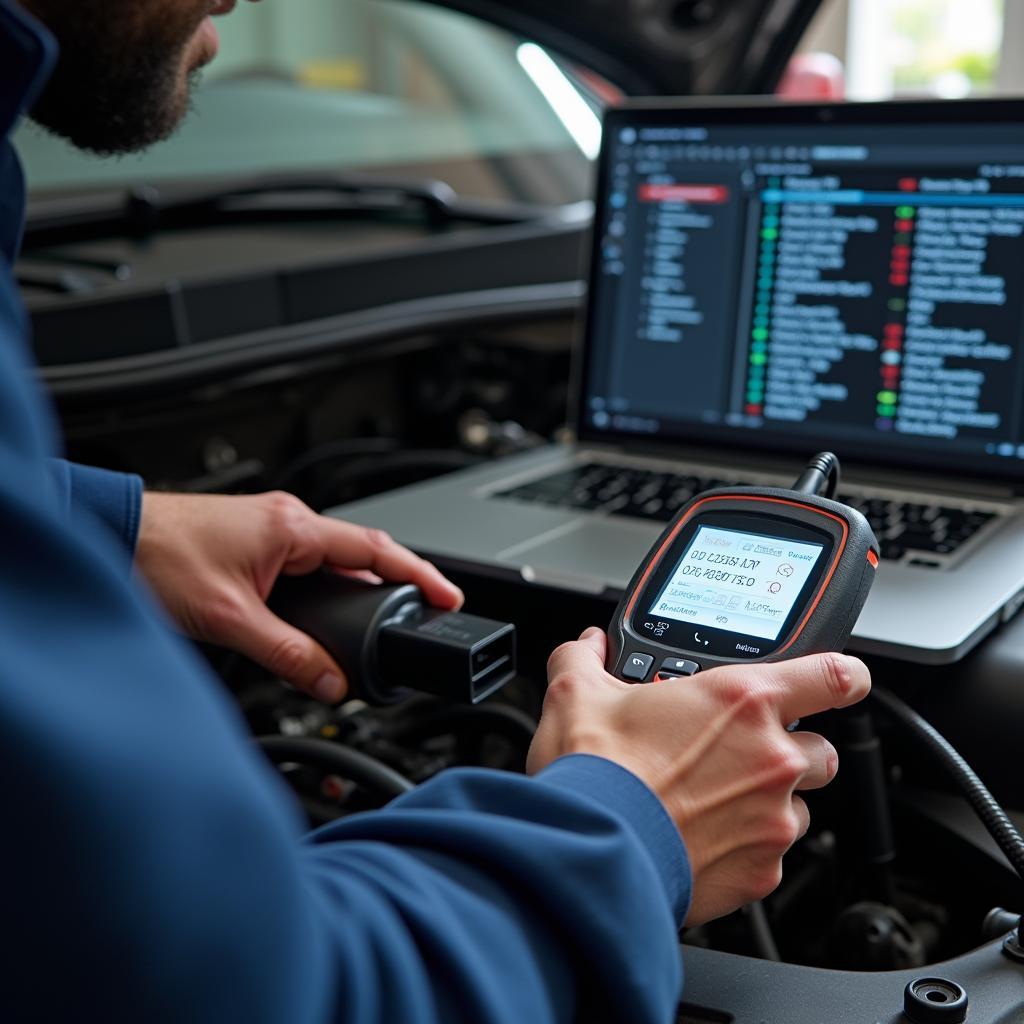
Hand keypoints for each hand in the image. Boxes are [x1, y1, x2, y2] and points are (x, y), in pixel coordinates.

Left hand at [135, 491, 462, 701]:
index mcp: (292, 527)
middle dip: (399, 583)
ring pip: (335, 560)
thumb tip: (330, 681)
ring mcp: (273, 529)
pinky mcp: (257, 541)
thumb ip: (287, 654)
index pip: (376, 549)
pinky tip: (331, 612)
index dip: (419, 574)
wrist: (111, 534)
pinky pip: (310, 564)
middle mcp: (288, 521)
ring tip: (387, 618)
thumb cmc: (157, 557)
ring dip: (362, 587)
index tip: (449, 596)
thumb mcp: (230, 618)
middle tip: (428, 613)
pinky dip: (331, 587)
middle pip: (362, 553)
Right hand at [528, 628, 869, 924]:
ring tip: (714, 802)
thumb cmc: (597, 774)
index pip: (834, 676)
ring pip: (799, 806)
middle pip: (821, 750)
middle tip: (737, 754)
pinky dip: (747, 848)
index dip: (845, 676)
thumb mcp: (577, 695)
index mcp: (742, 701)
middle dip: (788, 751)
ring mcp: (772, 818)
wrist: (593, 851)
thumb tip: (583, 649)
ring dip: (769, 802)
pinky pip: (773, 855)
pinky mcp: (762, 872)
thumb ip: (585, 660)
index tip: (842, 681)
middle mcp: (771, 757)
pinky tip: (703, 840)